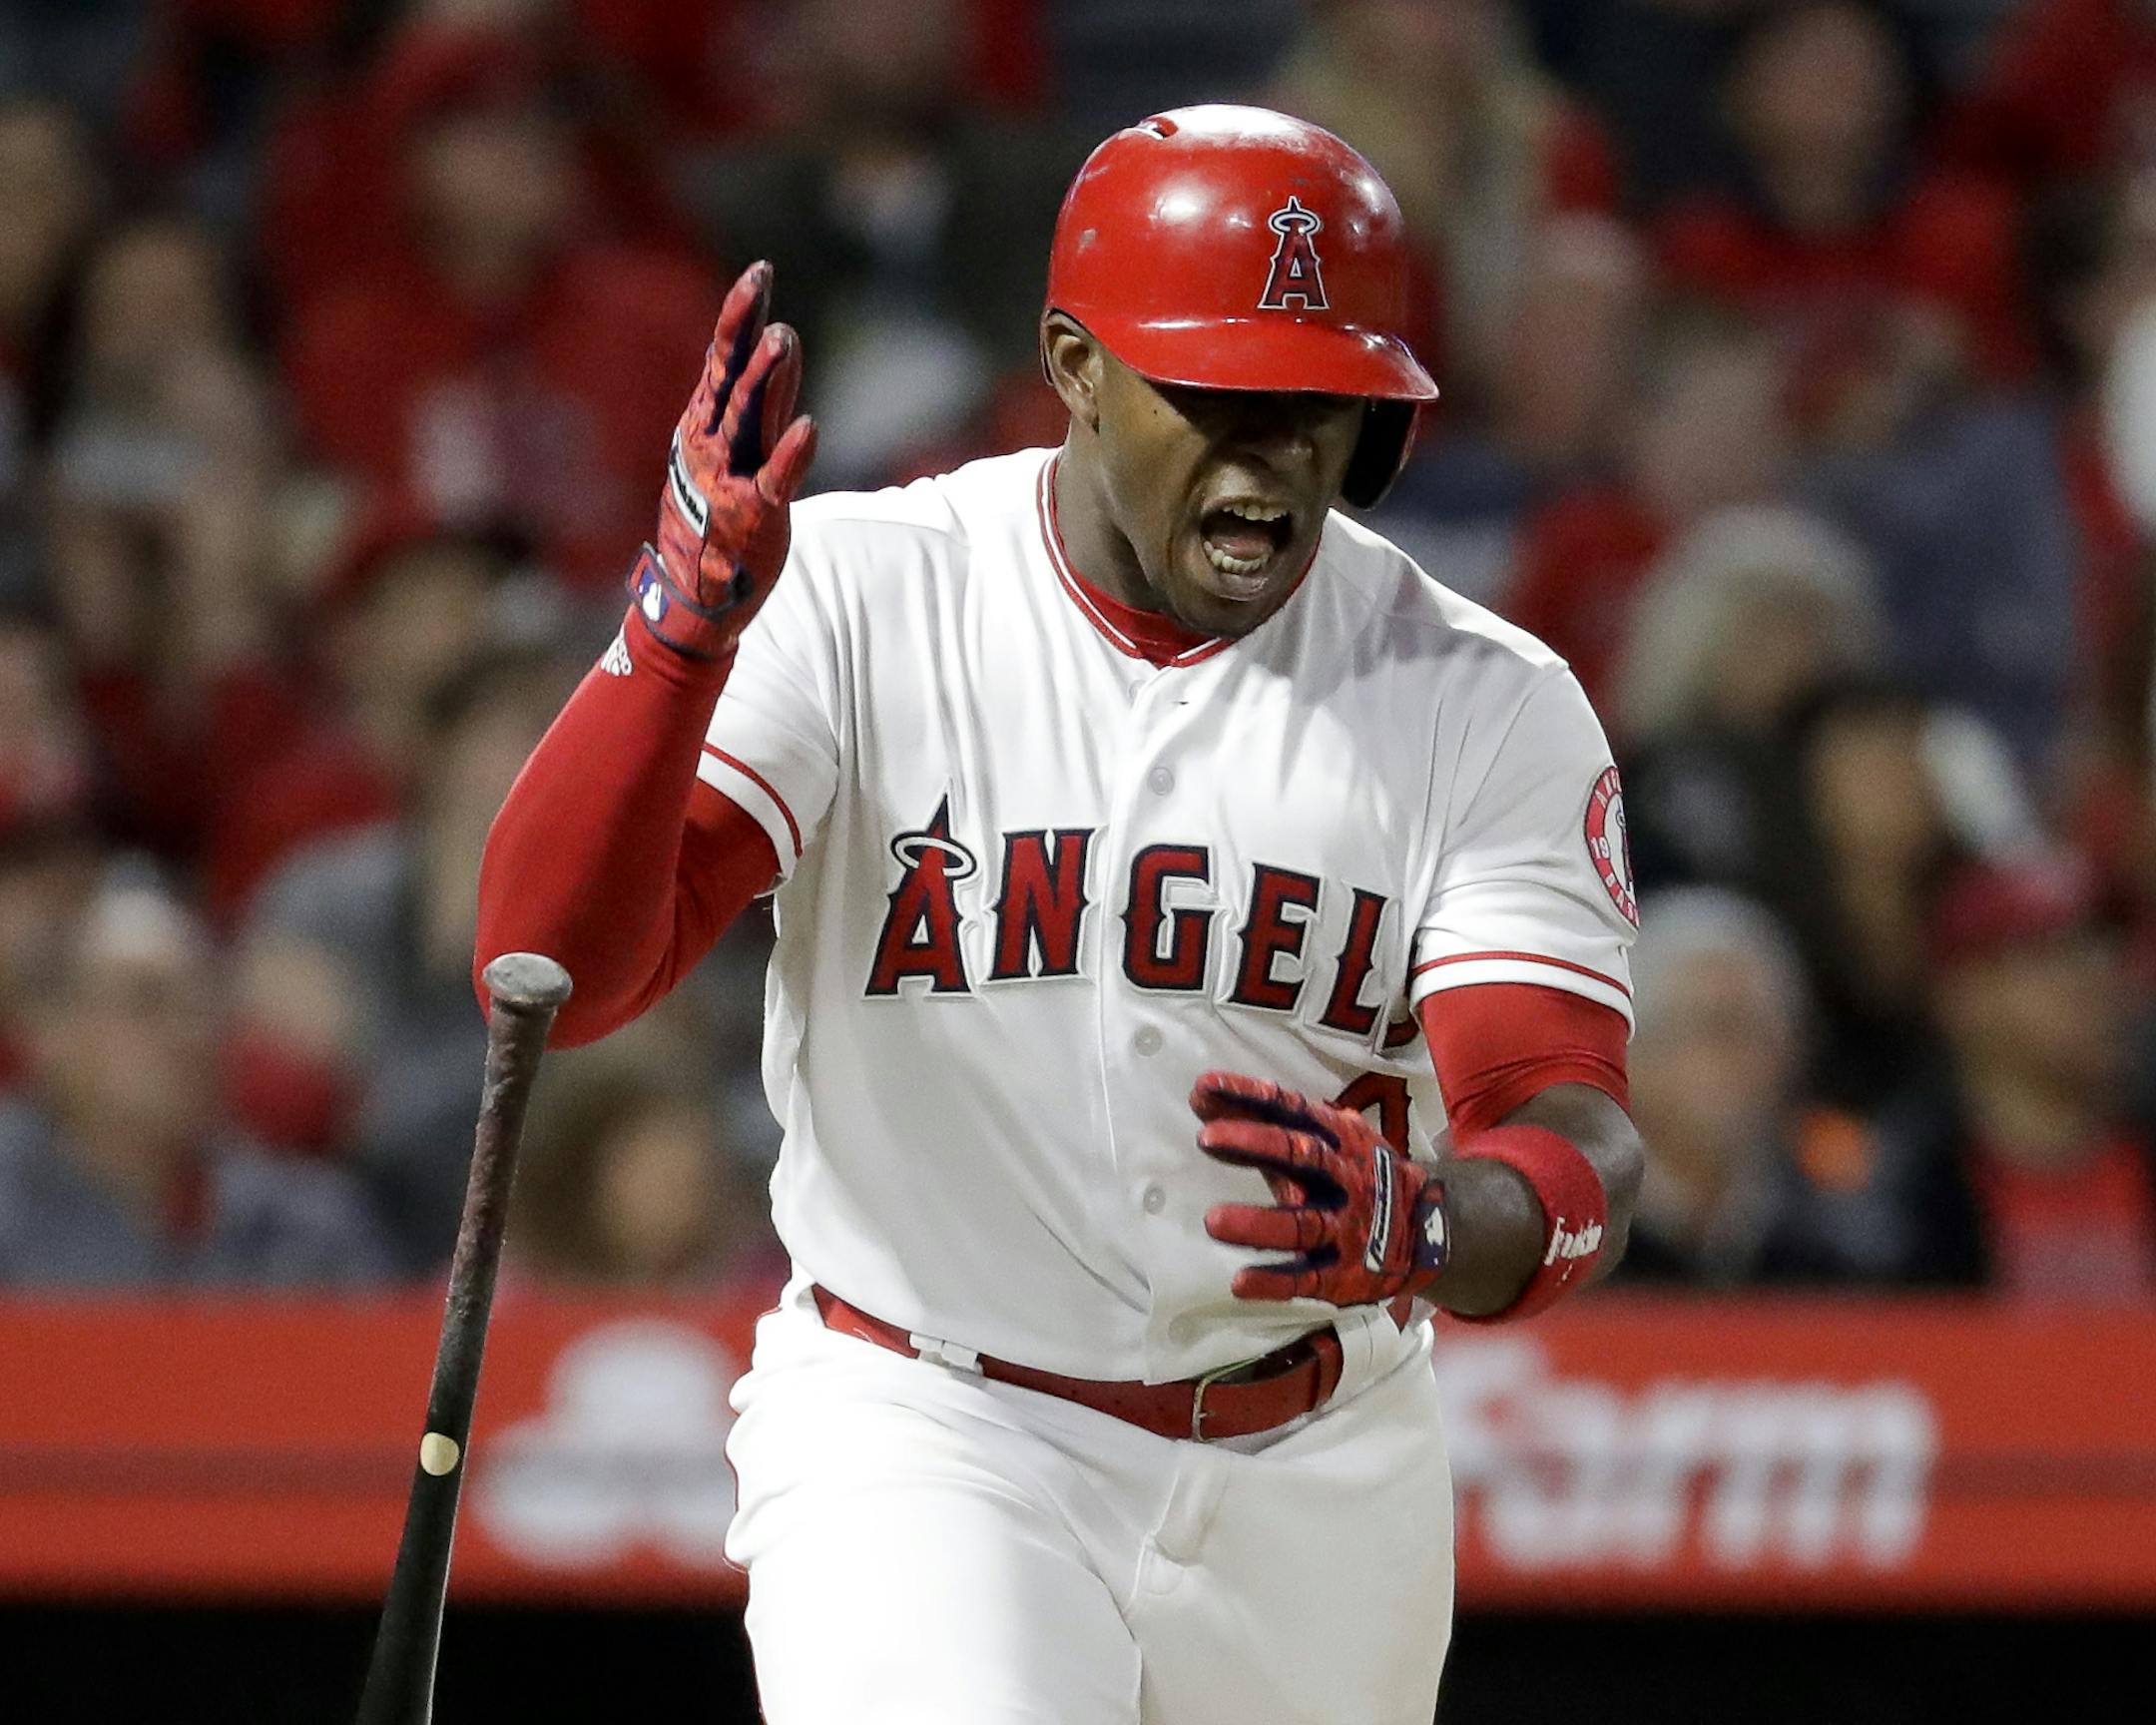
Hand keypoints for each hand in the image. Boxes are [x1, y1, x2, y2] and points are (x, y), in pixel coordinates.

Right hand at [634, 261, 817, 660]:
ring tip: (784, 339)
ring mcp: (728, 477)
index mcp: (704, 423)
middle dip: (745, 329)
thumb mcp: (733, 449)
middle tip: (762, 284)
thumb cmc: (717, 518)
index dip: (740, 313)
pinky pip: (774, 481)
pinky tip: (809, 428)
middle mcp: (711, 442)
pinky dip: (791, 455)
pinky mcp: (753, 514)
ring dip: (765, 378)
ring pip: (747, 418)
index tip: (760, 271)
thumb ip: (762, 400)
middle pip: (729, 374)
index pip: (722, 356)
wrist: (695, 596)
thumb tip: (782, 344)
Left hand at [1192, 1070, 1448, 1305]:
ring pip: (1302, 1225)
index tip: (1205, 1087)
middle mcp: (1345, 1178)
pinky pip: (1307, 1278)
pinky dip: (1274, 1281)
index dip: (1250, 1096)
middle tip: (1207, 1138)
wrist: (1430, 1232)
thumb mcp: (1327, 1140)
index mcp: (1339, 1138)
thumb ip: (1267, 1121)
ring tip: (1213, 1221)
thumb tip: (1202, 1094)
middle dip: (1255, 1144)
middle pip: (1301, 1156)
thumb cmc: (1358, 1174)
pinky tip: (1240, 1282)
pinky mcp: (1343, 1274)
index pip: (1291, 1109)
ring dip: (1258, 1223)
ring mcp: (1347, 1227)